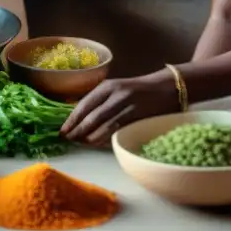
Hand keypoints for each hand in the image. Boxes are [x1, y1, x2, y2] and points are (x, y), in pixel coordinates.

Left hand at [60, 71, 180, 145]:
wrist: (167, 88)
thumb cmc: (137, 91)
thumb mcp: (116, 90)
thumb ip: (99, 102)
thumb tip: (78, 119)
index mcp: (107, 86)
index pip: (84, 105)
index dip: (72, 119)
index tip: (62, 130)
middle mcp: (115, 94)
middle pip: (90, 117)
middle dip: (77, 130)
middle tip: (68, 140)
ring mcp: (126, 106)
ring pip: (102, 125)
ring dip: (89, 137)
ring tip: (80, 143)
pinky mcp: (137, 117)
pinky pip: (116, 130)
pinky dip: (104, 139)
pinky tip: (97, 144)